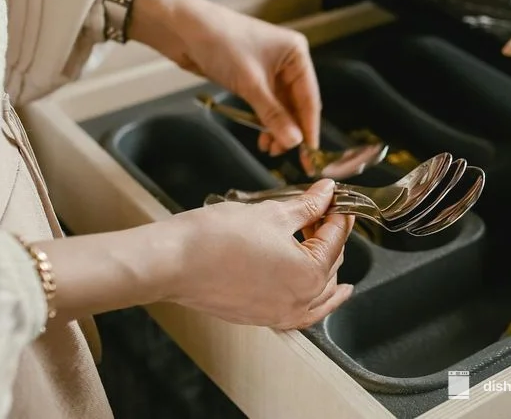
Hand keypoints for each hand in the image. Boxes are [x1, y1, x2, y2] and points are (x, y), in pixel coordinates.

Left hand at [127, 0, 320, 159]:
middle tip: (287, 155)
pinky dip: (264, 120)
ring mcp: (270, 68)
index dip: (310, 127)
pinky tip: (262, 136)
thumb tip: (294, 142)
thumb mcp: (251, 84)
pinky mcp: (253, 75)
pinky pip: (266, 103)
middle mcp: (288, 60)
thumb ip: (274, 115)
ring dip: (277, 128)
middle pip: (297, 103)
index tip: (311, 154)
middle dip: (292, 130)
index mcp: (297, 54)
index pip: (310, 97)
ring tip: (270, 149)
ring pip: (281, 106)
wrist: (182, 28)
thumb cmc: (221, 44)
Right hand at [164, 179, 355, 328]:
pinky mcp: (261, 317)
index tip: (336, 198)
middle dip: (328, 235)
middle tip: (319, 209)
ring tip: (315, 238)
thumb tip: (326, 192)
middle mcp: (300, 302)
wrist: (172, 262)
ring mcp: (280, 314)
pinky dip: (313, 298)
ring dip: (323, 264)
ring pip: (318, 290)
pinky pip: (299, 311)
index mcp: (310, 275)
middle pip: (330, 264)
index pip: (336, 238)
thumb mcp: (273, 213)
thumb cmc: (217, 238)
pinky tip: (319, 289)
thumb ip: (307, 205)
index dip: (338, 212)